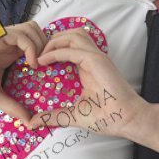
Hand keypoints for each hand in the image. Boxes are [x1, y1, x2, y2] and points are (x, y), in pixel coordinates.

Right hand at [0, 20, 46, 125]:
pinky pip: (19, 34)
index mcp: (8, 52)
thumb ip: (12, 105)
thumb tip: (30, 121)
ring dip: (41, 45)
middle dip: (49, 48)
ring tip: (38, 66)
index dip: (48, 54)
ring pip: (32, 29)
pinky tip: (30, 64)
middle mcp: (6, 42)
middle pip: (39, 32)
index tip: (50, 73)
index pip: (37, 43)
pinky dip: (31, 47)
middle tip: (48, 68)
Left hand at [24, 26, 150, 140]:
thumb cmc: (106, 117)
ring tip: (40, 55)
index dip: (53, 48)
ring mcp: (95, 57)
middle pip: (71, 35)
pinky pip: (72, 49)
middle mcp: (92, 58)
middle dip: (51, 40)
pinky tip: (43, 61)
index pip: (70, 46)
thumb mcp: (72, 114)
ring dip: (54, 41)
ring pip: (73, 35)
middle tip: (36, 55)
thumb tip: (32, 123)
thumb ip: (53, 115)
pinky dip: (56, 52)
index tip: (37, 61)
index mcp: (88, 67)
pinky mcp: (96, 60)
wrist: (126, 119)